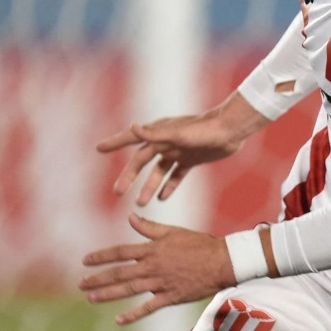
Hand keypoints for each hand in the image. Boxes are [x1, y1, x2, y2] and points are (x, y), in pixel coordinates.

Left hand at [79, 212, 235, 323]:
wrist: (222, 261)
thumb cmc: (199, 244)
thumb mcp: (173, 231)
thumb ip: (150, 227)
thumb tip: (130, 217)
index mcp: (152, 249)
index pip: (121, 252)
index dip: (101, 256)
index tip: (85, 261)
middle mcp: (153, 267)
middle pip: (120, 273)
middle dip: (98, 278)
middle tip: (81, 283)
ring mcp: (160, 284)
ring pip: (129, 290)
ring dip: (108, 294)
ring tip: (91, 298)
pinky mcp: (170, 297)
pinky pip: (148, 308)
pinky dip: (133, 315)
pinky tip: (119, 320)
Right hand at [96, 107, 250, 205]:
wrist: (231, 130)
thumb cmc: (205, 131)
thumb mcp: (179, 134)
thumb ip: (155, 133)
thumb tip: (132, 126)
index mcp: (159, 132)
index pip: (131, 138)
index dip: (115, 143)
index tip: (98, 148)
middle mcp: (166, 141)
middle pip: (142, 161)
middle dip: (129, 176)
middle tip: (118, 193)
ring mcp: (179, 150)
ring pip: (159, 171)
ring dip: (149, 186)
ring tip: (141, 204)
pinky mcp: (192, 158)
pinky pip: (176, 174)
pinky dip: (169, 186)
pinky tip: (162, 199)